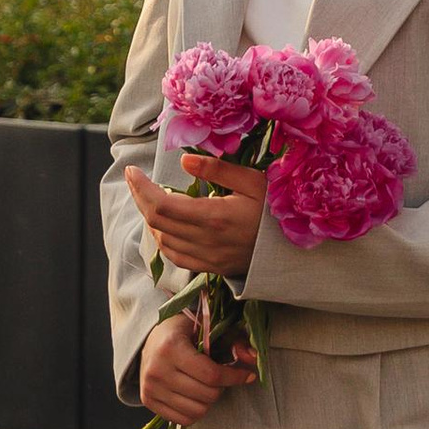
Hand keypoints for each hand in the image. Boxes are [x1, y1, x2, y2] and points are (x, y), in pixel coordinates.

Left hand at [126, 153, 265, 278]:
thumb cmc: (276, 210)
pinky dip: (162, 239)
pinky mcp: (211, 267)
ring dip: (150, 217)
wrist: (294, 250)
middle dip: (139, 198)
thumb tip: (184, 160)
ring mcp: (207, 258)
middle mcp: (206, 240)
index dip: (141, 188)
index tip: (133, 171)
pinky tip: (164, 225)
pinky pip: (175, 256)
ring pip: (162, 240)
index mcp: (214, 216)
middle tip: (135, 179)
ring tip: (149, 197)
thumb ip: (218, 170)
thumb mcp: (254, 181)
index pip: (162, 205)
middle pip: (156, 221)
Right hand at [140, 312, 257, 425]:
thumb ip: (234, 341)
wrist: (151, 339)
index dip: (234, 377)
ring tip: (206, 386)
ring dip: (209, 401)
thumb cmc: (184, 332)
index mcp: (171, 347)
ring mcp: (151, 388)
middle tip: (219, 377)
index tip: (247, 375)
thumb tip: (254, 358)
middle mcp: (157, 369)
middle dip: (221, 388)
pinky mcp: (148, 401)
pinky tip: (196, 396)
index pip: (211, 374)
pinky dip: (196, 411)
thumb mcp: (209, 329)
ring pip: (197, 411)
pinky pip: (184, 420)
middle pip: (207, 395)